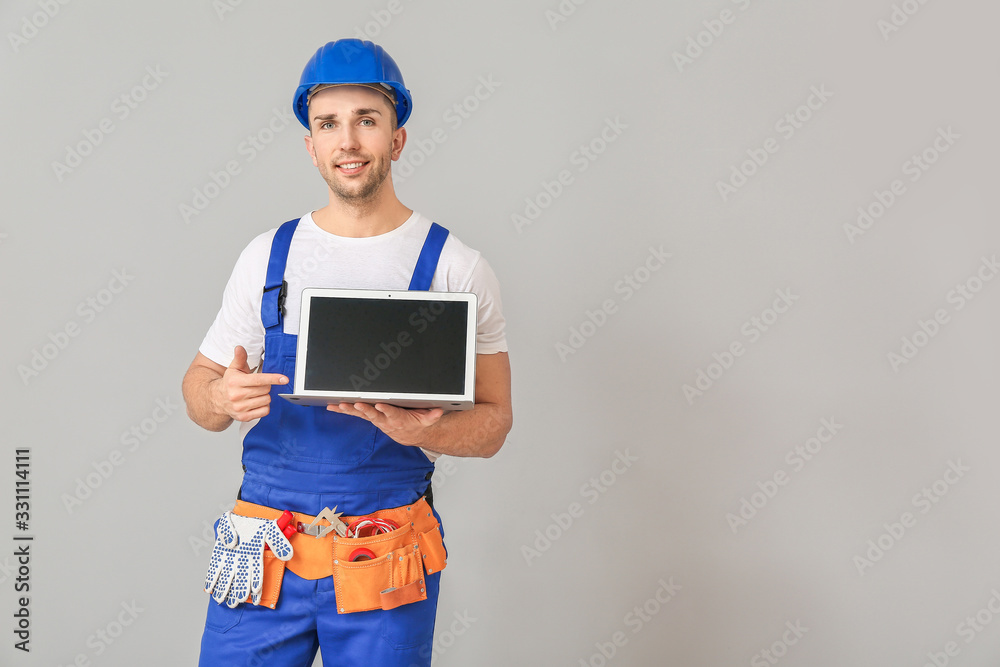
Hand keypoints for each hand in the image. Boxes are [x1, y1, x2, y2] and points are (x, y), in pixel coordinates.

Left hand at [204, 512, 293, 607]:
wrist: (240, 516)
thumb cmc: (255, 523)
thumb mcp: (271, 528)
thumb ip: (277, 539)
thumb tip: (284, 555)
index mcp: (255, 554)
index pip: (257, 573)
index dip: (256, 585)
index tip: (255, 597)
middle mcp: (242, 559)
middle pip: (241, 579)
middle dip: (238, 591)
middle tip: (235, 602)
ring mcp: (230, 558)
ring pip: (227, 577)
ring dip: (224, 589)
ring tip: (222, 600)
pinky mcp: (219, 554)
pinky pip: (214, 568)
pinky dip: (211, 578)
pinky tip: (209, 589)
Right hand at [214, 346, 287, 421]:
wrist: (217, 400)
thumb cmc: (229, 383)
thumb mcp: (233, 369)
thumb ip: (239, 358)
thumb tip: (240, 348)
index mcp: (235, 382)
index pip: (258, 380)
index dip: (273, 378)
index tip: (284, 379)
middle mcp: (236, 395)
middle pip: (265, 390)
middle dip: (266, 386)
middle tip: (259, 385)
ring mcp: (240, 408)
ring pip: (266, 400)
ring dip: (265, 396)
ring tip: (256, 393)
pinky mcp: (243, 417)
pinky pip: (264, 411)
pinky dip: (264, 406)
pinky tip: (256, 402)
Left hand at [326, 402, 443, 446]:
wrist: (409, 434)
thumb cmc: (417, 423)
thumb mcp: (427, 419)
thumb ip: (432, 415)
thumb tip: (438, 411)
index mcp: (398, 419)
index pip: (391, 414)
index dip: (385, 410)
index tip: (379, 405)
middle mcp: (385, 420)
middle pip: (373, 414)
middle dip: (363, 409)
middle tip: (355, 404)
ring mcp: (376, 419)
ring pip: (361, 414)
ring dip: (349, 410)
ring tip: (339, 405)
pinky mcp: (370, 417)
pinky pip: (355, 413)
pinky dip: (344, 410)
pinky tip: (333, 406)